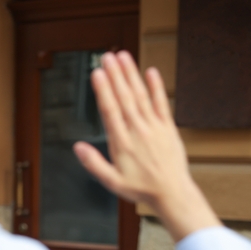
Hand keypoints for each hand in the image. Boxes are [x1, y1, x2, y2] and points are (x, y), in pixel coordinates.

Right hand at [73, 51, 220, 241]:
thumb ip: (94, 163)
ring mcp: (154, 127)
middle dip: (115, 75)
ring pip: (141, 96)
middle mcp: (138, 131)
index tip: (98, 74)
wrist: (172, 193)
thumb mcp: (112, 182)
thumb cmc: (142, 188)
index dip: (103, 90)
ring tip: (123, 57)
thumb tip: (78, 148)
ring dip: (131, 75)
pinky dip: (157, 87)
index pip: (110, 111)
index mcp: (123, 143)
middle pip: (125, 97)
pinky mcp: (168, 128)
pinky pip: (162, 103)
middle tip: (107, 57)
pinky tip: (151, 72)